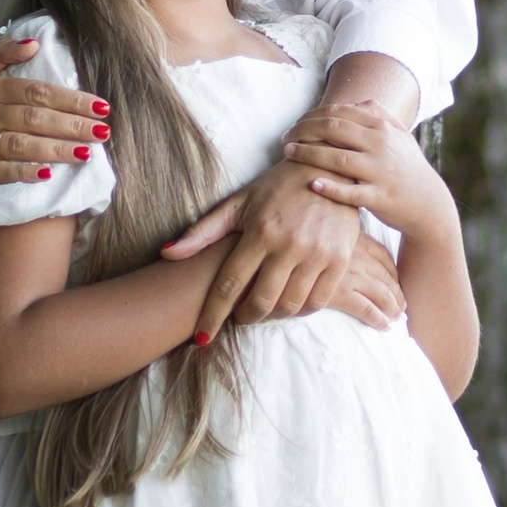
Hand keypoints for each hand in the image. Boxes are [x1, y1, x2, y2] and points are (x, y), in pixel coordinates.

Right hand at [0, 33, 109, 194]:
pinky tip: (48, 174)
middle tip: (103, 131)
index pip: (34, 91)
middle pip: (33, 117)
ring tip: (87, 152)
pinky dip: (23, 173)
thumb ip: (0, 55)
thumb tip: (35, 43)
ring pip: (20, 144)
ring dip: (58, 149)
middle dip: (72, 124)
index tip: (100, 107)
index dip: (70, 99)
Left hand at [162, 160, 379, 341]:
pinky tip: (291, 301)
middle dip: (245, 317)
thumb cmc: (277, 187)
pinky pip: (318, 301)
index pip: (228, 284)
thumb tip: (166, 254)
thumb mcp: (238, 203)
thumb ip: (202, 232)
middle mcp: (288, 244)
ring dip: (273, 315)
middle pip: (260, 302)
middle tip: (241, 315)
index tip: (201, 337)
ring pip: (290, 306)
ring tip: (265, 307)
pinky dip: (301, 309)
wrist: (328, 169)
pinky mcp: (340, 259)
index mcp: (259, 231)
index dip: (212, 316)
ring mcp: (317, 253)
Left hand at [279, 100, 451, 242]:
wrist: (429, 204)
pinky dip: (330, 188)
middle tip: (285, 138)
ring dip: (308, 154)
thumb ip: (380, 115)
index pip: (339, 112)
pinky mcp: (379, 197)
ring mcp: (380, 172)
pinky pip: (350, 193)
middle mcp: (381, 145)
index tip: (295, 124)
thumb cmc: (408, 168)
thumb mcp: (400, 136)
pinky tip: (312, 184)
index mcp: (382, 127)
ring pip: (337, 159)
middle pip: (333, 129)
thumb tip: (357, 102)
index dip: (311, 116)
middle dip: (303, 130)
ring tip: (288, 153)